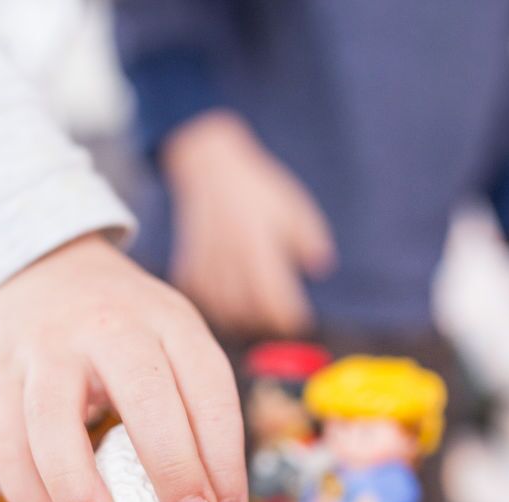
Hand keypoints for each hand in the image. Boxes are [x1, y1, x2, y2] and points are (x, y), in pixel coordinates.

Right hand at [0, 233, 246, 501]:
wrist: (41, 265)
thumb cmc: (121, 324)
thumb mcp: (168, 338)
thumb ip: (189, 409)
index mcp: (167, 320)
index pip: (208, 387)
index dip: (223, 455)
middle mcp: (110, 329)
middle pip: (144, 396)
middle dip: (171, 466)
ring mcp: (48, 349)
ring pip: (54, 419)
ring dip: (76, 484)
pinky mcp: (0, 373)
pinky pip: (7, 440)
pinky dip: (26, 491)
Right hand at [162, 110, 333, 336]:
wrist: (210, 169)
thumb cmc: (257, 190)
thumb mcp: (293, 207)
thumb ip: (310, 238)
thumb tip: (321, 268)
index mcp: (257, 244)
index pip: (273, 296)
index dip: (288, 316)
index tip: (299, 321)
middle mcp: (229, 257)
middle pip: (248, 311)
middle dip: (267, 324)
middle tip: (280, 325)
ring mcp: (205, 263)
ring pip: (223, 310)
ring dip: (242, 321)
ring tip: (257, 320)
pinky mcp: (187, 265)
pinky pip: (200, 300)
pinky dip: (215, 309)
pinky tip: (229, 305)